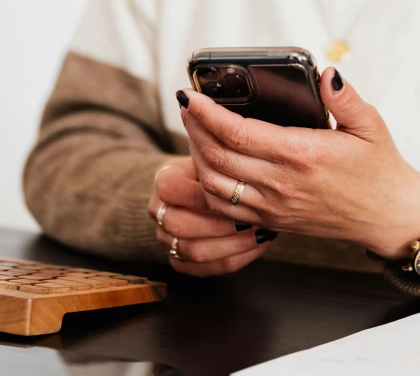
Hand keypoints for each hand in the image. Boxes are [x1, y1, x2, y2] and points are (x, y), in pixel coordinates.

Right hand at [147, 155, 276, 275]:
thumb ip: (220, 158)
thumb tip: (239, 151)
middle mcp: (159, 212)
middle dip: (219, 224)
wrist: (205, 188)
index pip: (171, 189)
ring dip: (232, 244)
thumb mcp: (213, 156)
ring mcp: (167, 239)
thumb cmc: (216, 168)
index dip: (204, 193)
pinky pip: (206, 269)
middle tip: (251, 218)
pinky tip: (258, 243)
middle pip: (179, 225)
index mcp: (163, 181)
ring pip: (194, 251)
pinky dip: (236, 258)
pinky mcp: (180, 261)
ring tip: (260, 231)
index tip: (237, 191)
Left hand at [179, 69, 419, 260]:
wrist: (388, 216)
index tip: (191, 94)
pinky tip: (207, 162)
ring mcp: (274, 206)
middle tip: (186, 104)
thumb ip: (345, 98)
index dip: (207, 113)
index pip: (238, 132)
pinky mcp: (273, 220)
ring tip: (193, 129)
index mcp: (303, 155)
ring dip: (196, 155)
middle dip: (193, 127)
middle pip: (217, 156)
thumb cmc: (379, 168)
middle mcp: (282, 183)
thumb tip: (326, 73)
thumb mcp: (370, 124)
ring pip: (214, 183)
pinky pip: (225, 207)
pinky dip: (207, 183)